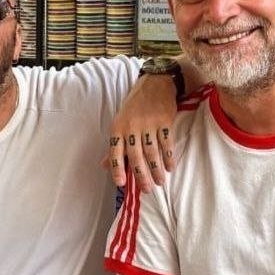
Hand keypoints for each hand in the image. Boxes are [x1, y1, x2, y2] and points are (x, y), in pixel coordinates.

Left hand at [103, 74, 177, 192]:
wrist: (154, 84)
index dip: (117, 168)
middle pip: (135, 156)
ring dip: (156, 169)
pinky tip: (170, 167)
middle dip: (141, 175)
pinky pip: (166, 143)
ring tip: (160, 182)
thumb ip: (115, 145)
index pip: (115, 152)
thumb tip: (103, 165)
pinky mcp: (164, 122)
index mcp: (118, 128)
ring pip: (152, 152)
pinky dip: (168, 157)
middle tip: (147, 189)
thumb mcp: (120, 122)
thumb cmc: (134, 106)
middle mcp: (131, 127)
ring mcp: (148, 125)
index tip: (120, 184)